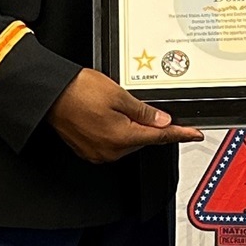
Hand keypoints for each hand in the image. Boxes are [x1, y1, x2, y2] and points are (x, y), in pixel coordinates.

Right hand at [46, 69, 202, 163]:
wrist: (50, 95)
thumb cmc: (79, 91)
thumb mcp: (118, 94)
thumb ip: (143, 110)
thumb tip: (162, 120)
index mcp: (122, 137)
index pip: (160, 137)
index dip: (180, 134)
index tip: (194, 134)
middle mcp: (110, 151)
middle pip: (142, 139)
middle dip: (147, 123)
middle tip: (136, 103)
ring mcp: (98, 153)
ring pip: (127, 140)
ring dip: (130, 126)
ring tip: (114, 104)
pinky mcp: (88, 150)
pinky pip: (111, 142)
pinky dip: (116, 129)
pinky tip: (107, 113)